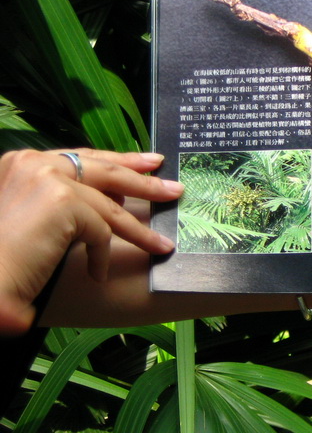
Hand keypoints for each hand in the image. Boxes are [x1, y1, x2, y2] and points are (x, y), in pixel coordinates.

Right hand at [0, 149, 182, 334]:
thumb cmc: (4, 256)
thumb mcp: (33, 216)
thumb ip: (64, 199)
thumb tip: (113, 200)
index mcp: (24, 162)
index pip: (83, 158)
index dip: (120, 161)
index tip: (148, 163)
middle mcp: (36, 163)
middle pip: (105, 172)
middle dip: (145, 183)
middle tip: (173, 189)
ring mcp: (50, 180)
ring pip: (110, 207)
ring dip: (139, 231)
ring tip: (163, 245)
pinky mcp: (63, 203)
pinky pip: (100, 232)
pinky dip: (101, 257)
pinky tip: (98, 274)